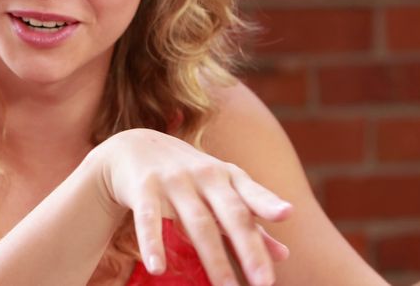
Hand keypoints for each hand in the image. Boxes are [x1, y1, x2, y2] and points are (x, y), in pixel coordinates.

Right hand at [90, 128, 292, 285]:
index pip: (250, 193)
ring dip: (213, 258)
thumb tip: (284, 255)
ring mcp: (172, 180)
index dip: (267, 202)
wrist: (132, 147)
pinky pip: (148, 219)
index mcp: (226, 176)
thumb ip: (249, 221)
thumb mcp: (218, 190)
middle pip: (230, 214)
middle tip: (264, 283)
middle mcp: (203, 175)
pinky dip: (152, 243)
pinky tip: (157, 268)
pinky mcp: (143, 187)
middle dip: (249, 248)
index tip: (287, 214)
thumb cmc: (186, 175)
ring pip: (196, 222)